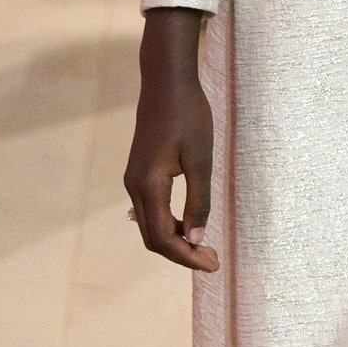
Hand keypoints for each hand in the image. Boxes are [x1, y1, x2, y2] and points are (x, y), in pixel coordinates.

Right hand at [124, 7, 219, 270]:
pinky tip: (187, 227)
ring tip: (205, 246)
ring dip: (176, 240)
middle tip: (213, 260)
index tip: (214, 265)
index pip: (164, 238)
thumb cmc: (188, 116)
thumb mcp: (201, 160)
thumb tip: (195, 239)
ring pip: (150, 225)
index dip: (188, 257)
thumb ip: (198, 202)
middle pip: (153, 238)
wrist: (166, 82)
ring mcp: (133, 179)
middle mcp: (134, 186)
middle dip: (182, 255)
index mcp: (149, 185)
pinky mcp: (139, 172)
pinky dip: (168, 224)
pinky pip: (149, 210)